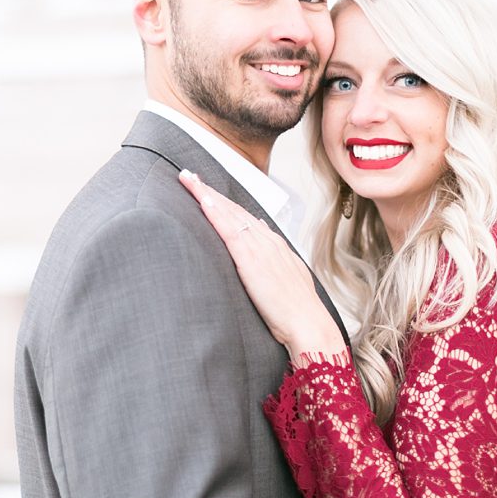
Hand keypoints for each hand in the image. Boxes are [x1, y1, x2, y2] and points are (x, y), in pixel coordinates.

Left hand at [180, 170, 342, 357]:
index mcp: (275, 245)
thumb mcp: (288, 276)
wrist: (308, 322)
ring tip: (188, 180)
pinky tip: (203, 201)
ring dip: (207, 194)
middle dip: (210, 190)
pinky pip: (229, 230)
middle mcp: (267, 240)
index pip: (244, 217)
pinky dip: (216, 213)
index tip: (207, 190)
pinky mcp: (251, 259)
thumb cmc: (297, 308)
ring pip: (229, 214)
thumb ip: (274, 254)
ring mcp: (259, 247)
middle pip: (234, 209)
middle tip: (189, 175)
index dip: (224, 202)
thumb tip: (259, 231)